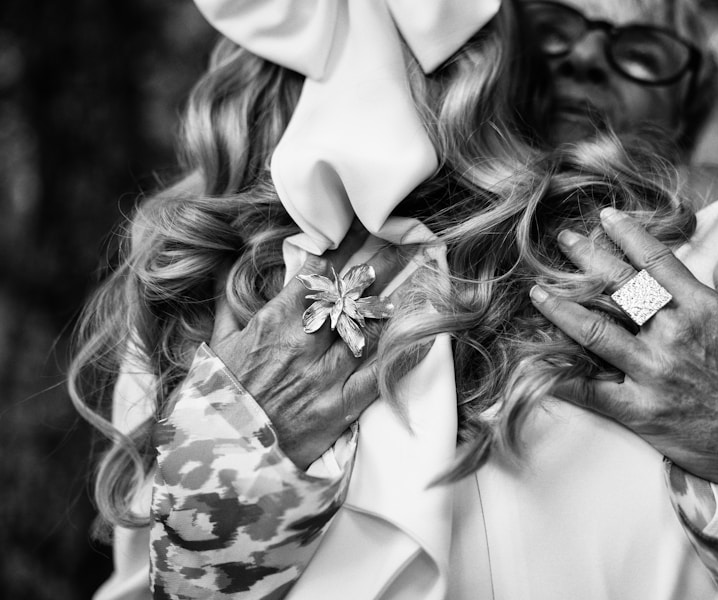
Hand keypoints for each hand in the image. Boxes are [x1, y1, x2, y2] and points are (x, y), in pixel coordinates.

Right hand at [211, 228, 407, 468]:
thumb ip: (227, 304)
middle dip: (382, 264)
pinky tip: (427, 336)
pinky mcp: (338, 408)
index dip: (343, 246)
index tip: (363, 225)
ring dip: (399, 300)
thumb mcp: (216, 345)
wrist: (216, 456)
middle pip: (352, 294)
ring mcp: (324, 375)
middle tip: (409, 238)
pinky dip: (402, 357)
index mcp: (275, 321)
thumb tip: (224, 262)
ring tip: (426, 274)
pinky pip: (377, 378)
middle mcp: (305, 341)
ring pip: (370, 328)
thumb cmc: (216, 399)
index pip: (316, 272)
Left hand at [530, 207, 717, 531]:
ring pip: (595, 333)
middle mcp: (675, 334)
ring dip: (561, 310)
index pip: (657, 261)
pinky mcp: (641, 411)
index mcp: (703, 309)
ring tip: (537, 292)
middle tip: (562, 239)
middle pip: (620, 288)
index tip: (604, 217)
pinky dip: (560, 375)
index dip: (628, 235)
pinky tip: (534, 361)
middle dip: (586, 259)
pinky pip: (590, 391)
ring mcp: (655, 373)